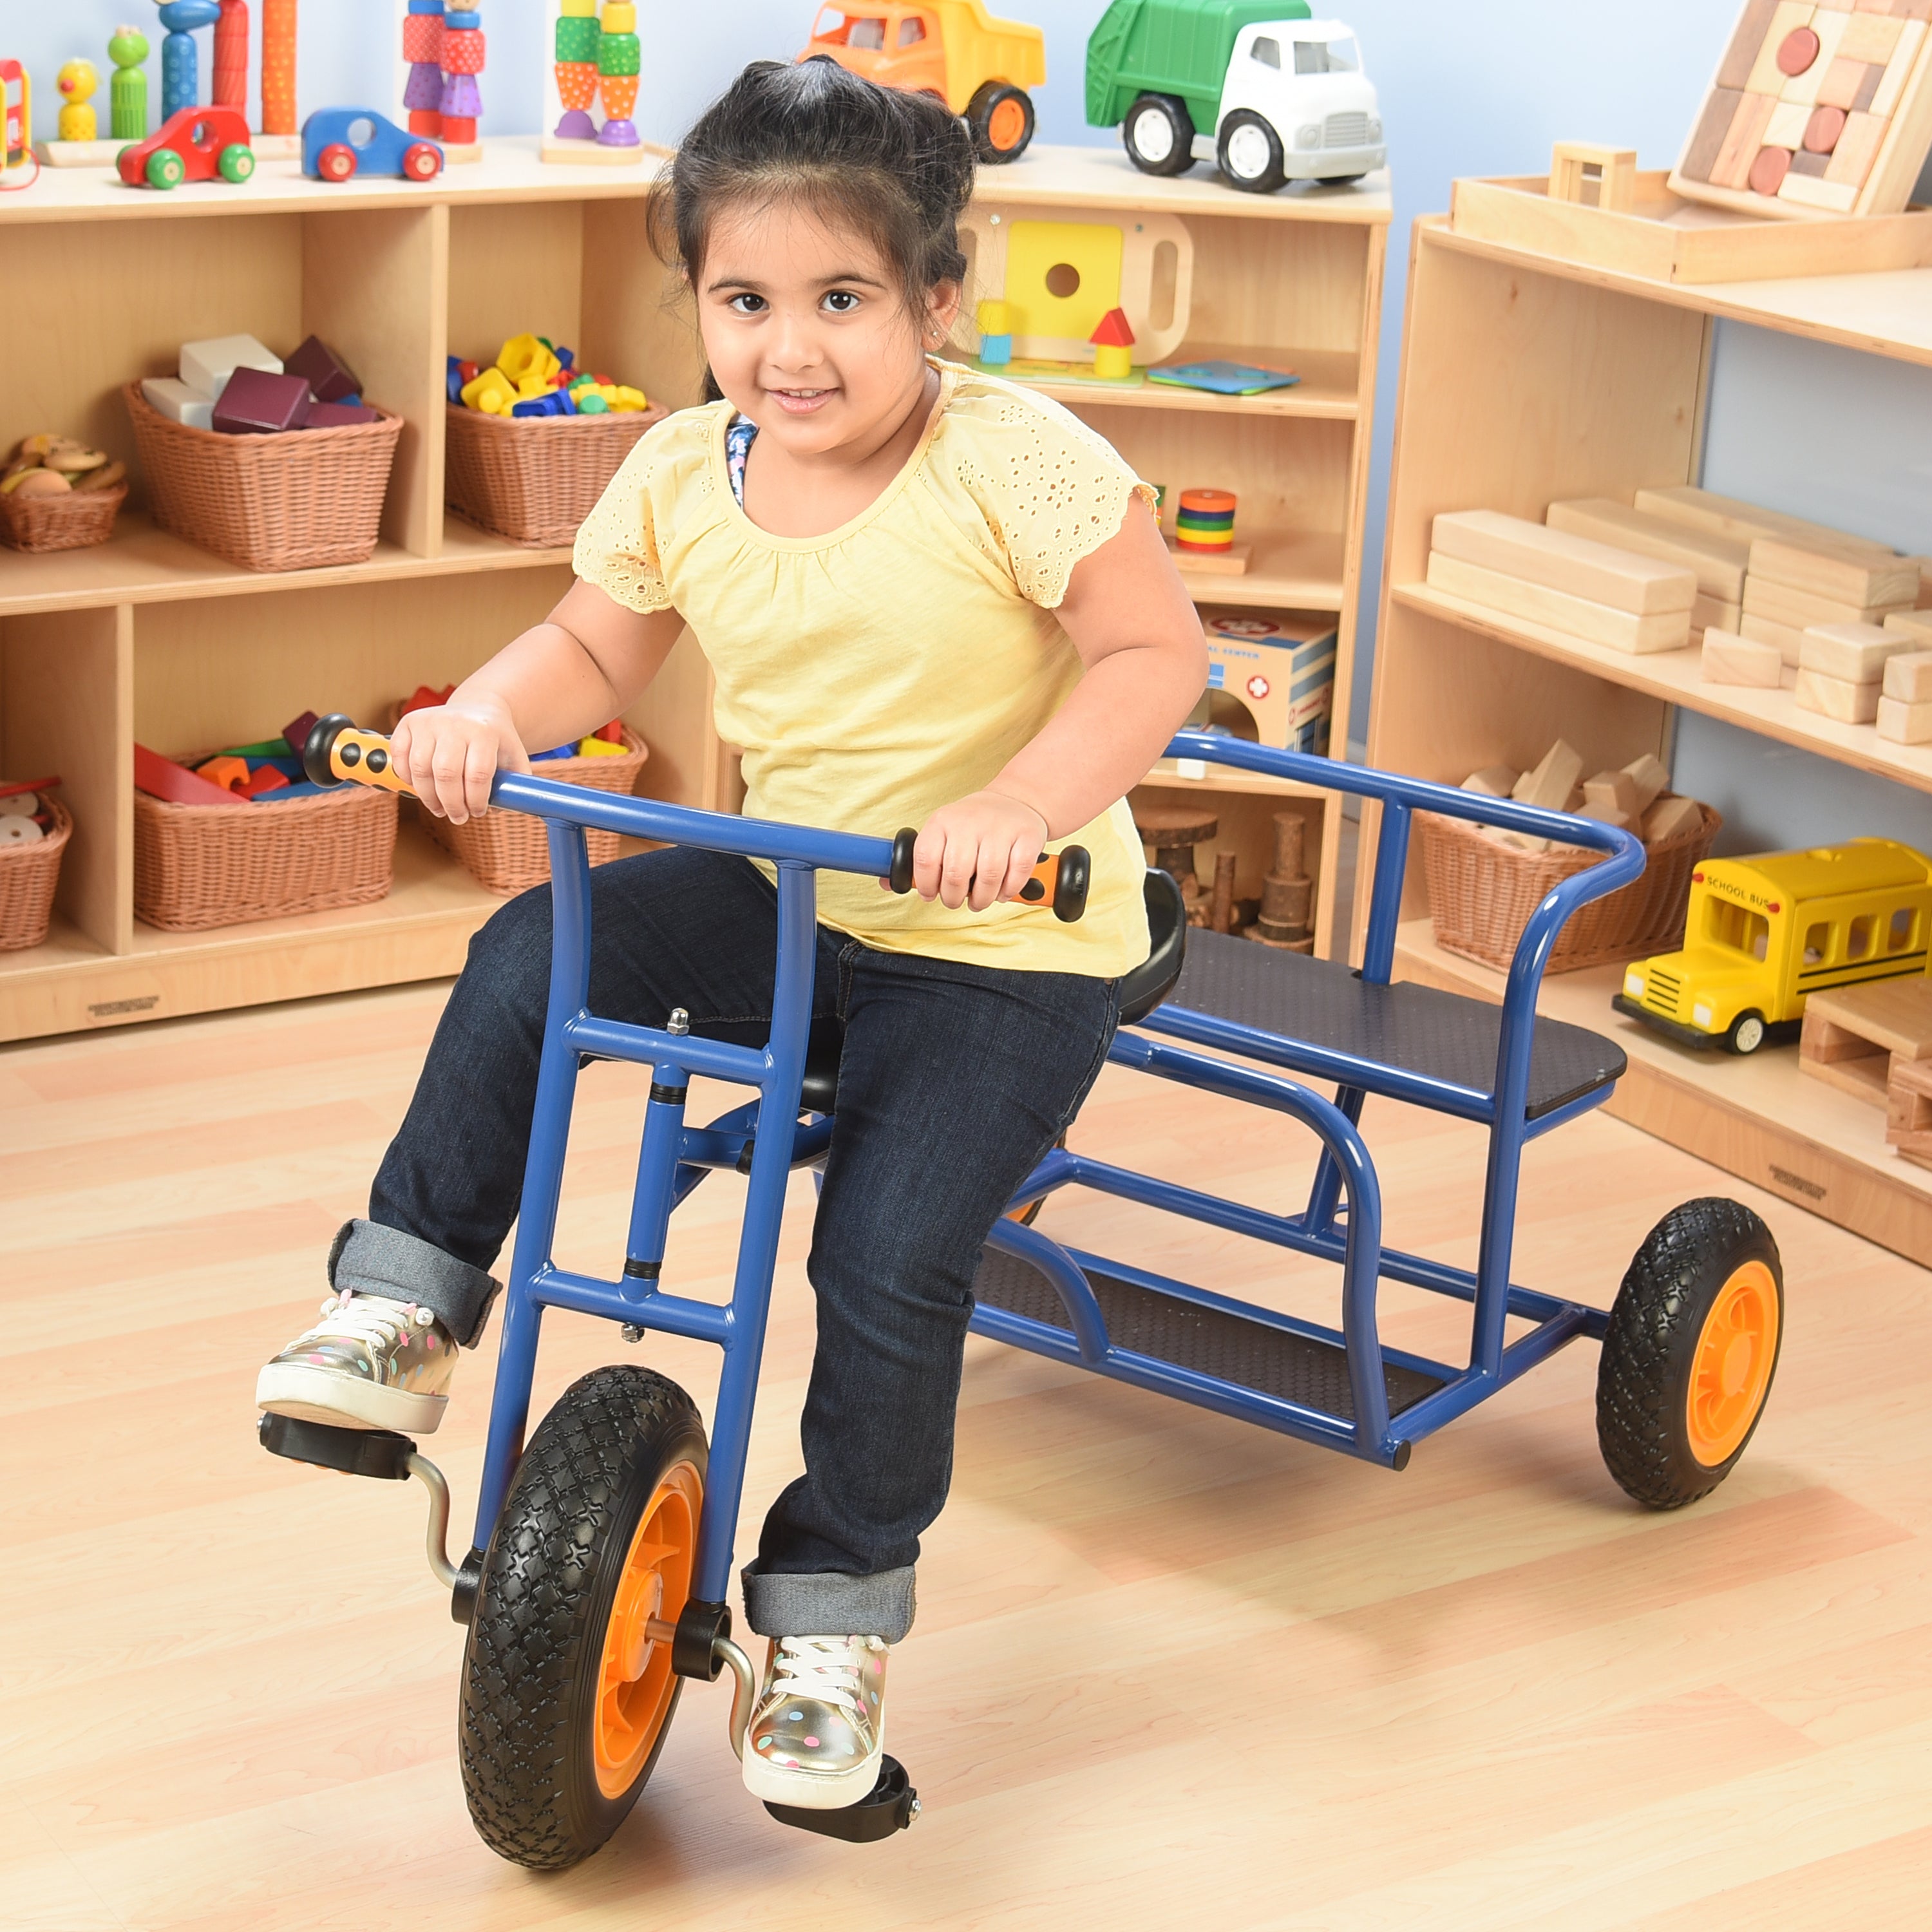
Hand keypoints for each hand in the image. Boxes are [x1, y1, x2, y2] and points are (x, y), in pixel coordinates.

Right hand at [391, 698, 529, 822]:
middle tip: (458, 817)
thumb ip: (515, 786)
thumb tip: (499, 809)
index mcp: (485, 731)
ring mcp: (429, 721)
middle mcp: (456, 723)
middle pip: (446, 773)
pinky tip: (422, 787)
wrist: (479, 709)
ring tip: (440, 808)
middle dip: (452, 804)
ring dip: (429, 797)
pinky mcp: (409, 722)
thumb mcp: (515, 758)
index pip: (478, 773)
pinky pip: (399, 757)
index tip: (478, 812)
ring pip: (420, 768)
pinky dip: (407, 778)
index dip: (476, 800)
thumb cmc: (496, 741)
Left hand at [911, 790, 1049, 911]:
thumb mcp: (942, 832)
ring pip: (988, 878)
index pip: (926, 859)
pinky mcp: (1027, 837)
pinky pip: (1017, 874)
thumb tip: (888, 881)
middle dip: (953, 898)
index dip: (926, 885)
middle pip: (956, 874)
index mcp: (943, 821)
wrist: (1016, 800)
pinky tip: (1002, 891)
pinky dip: (1009, 890)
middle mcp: (970, 822)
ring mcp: (1000, 829)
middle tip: (956, 900)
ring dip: (982, 899)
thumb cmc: (974, 825)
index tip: (930, 894)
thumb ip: (920, 859)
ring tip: (979, 900)